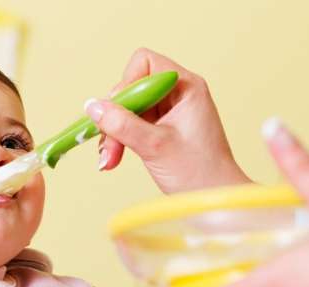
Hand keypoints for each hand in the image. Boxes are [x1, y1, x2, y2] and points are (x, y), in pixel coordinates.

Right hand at [84, 47, 249, 191]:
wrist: (216, 200)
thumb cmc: (198, 173)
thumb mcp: (154, 146)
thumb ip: (121, 124)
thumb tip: (92, 106)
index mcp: (186, 87)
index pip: (144, 64)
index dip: (126, 85)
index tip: (118, 114)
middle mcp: (179, 94)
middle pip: (132, 89)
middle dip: (115, 117)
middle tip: (109, 148)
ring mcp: (171, 112)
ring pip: (129, 109)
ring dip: (115, 133)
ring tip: (109, 159)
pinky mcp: (164, 129)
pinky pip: (133, 125)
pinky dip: (122, 140)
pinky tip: (114, 159)